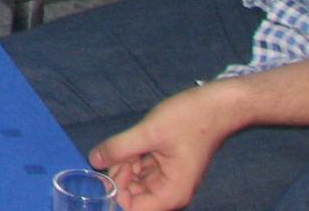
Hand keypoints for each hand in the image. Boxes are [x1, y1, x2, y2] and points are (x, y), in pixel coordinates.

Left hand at [90, 82, 240, 210]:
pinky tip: (134, 143)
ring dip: (125, 164)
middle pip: (132, 196)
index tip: (116, 166)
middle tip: (121, 151)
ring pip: (134, 181)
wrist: (215, 107)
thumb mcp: (149, 133)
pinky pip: (141, 170)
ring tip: (131, 144)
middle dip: (120, 175)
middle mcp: (170, 192)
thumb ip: (119, 148)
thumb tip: (93, 160)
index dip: (118, 192)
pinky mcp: (164, 166)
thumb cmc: (188, 121)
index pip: (133, 209)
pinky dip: (132, 158)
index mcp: (172, 193)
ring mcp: (167, 179)